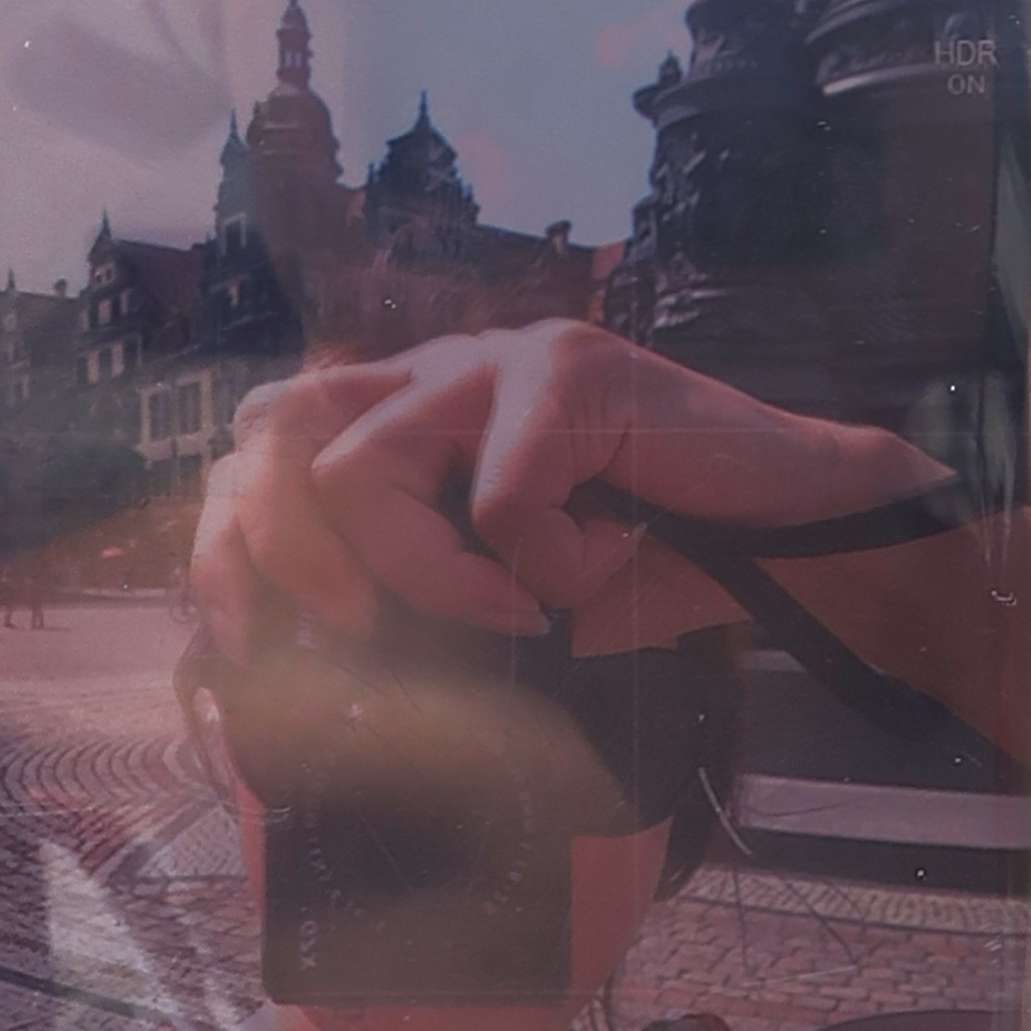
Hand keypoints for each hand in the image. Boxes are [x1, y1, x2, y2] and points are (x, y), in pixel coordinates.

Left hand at [193, 319, 941, 645]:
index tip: (243, 638)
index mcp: (420, 406)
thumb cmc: (658, 570)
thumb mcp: (512, 593)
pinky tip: (614, 560)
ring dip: (429, 572)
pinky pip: (502, 494)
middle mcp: (446, 362)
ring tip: (522, 607)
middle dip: (283, 548)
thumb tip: (297, 677)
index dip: (230, 529)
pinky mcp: (572, 368)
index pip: (268, 427)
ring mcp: (506, 353)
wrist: (800, 534)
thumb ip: (420, 599)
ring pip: (366, 463)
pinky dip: (550, 563)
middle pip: (279, 426)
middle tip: (351, 629)